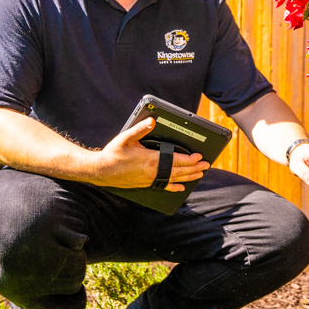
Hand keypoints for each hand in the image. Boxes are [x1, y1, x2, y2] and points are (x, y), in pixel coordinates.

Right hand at [95, 118, 209, 191]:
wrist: (102, 171)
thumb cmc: (113, 154)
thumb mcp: (126, 138)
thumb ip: (140, 129)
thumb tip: (152, 121)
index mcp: (151, 159)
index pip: (176, 160)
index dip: (190, 159)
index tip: (200, 156)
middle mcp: (153, 171)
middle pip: (179, 171)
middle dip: (194, 168)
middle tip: (206, 165)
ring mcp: (150, 179)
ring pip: (174, 179)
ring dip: (188, 177)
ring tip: (199, 174)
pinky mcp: (146, 184)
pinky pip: (164, 186)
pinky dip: (174, 187)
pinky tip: (181, 188)